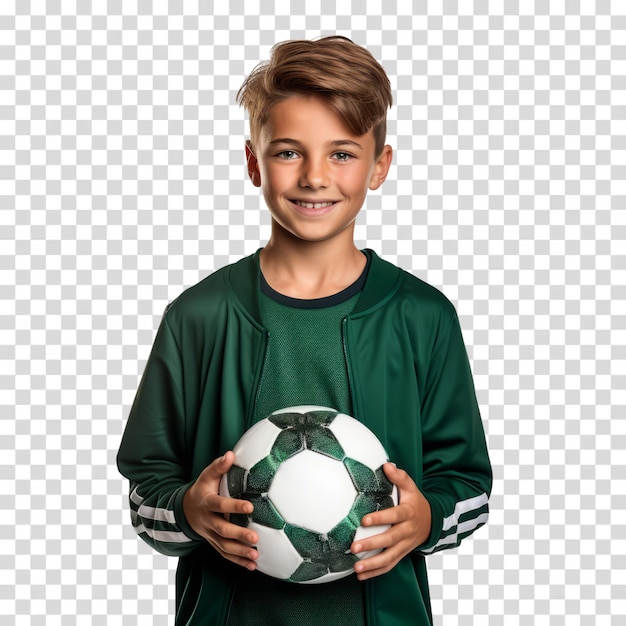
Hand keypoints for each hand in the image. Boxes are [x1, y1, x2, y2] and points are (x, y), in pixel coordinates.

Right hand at [183, 451, 258, 570]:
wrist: (186, 509)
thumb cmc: (202, 489)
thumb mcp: (207, 476)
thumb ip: (218, 466)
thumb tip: (230, 454)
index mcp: (207, 502)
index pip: (220, 505)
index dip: (234, 506)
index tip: (250, 506)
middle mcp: (207, 521)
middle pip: (222, 530)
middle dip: (238, 536)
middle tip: (255, 538)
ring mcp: (210, 534)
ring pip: (223, 546)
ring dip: (239, 552)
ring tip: (255, 555)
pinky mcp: (214, 543)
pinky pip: (225, 555)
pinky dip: (238, 561)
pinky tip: (252, 565)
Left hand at [350, 462, 431, 580]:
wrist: (432, 521)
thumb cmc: (414, 501)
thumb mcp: (410, 486)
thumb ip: (399, 476)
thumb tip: (387, 465)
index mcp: (408, 513)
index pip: (394, 516)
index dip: (380, 518)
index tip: (364, 520)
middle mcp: (407, 531)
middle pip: (390, 540)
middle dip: (372, 545)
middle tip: (354, 547)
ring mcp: (405, 545)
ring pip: (390, 557)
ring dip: (373, 564)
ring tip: (356, 567)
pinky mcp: (402, 554)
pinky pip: (389, 565)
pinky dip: (376, 572)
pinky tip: (360, 575)